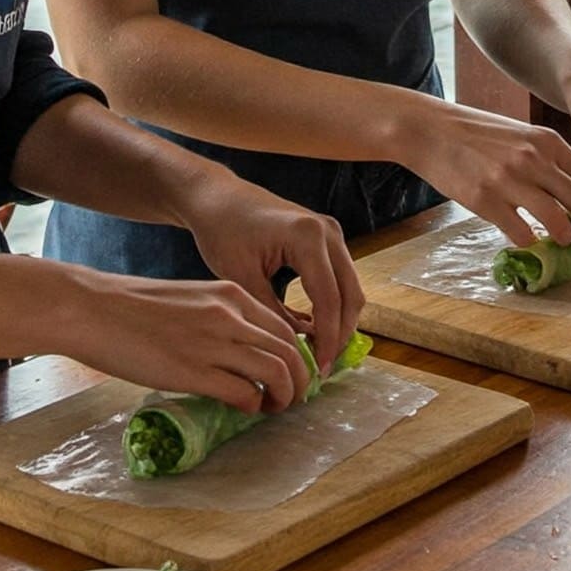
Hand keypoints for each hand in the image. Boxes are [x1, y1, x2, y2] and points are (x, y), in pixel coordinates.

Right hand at [65, 265, 316, 413]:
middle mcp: (230, 315)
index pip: (285, 328)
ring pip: (277, 372)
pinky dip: (252, 406)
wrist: (94, 309)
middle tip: (293, 398)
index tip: (292, 374)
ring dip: (284, 397)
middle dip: (300, 381)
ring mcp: (213, 343)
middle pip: (291, 351)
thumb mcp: (191, 299)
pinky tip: (243, 410)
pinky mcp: (193, 372)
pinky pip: (244, 393)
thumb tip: (239, 352)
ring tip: (274, 409)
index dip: (297, 356)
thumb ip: (220, 319)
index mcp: (231, 295)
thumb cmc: (133, 307)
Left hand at [175, 169, 363, 374]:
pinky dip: (333, 305)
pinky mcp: (326, 237)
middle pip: (350, 294)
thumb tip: (297, 348)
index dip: (327, 339)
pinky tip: (314, 329)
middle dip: (340, 334)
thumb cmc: (223, 232)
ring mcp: (331, 232)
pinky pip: (340, 278)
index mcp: (308, 237)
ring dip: (339, 321)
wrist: (219, 199)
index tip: (319, 371)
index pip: (329, 299)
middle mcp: (329, 231)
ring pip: (350, 287)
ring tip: (318, 353)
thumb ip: (273, 314)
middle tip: (322, 367)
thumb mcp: (242, 280)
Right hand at [407, 102, 570, 251]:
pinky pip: (520, 233)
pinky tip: (527, 241)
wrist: (431, 129)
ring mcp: (510, 181)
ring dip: (568, 238)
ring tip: (564, 242)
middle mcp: (535, 160)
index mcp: (548, 142)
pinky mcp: (486, 200)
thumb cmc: (479, 134)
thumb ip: (550, 161)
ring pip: (558, 222)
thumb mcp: (523, 136)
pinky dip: (529, 242)